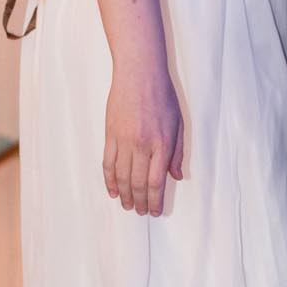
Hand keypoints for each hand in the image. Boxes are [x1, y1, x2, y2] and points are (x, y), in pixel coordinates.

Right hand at [104, 65, 184, 216]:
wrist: (139, 74)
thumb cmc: (162, 96)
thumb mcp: (178, 123)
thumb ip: (177, 152)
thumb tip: (176, 177)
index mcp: (162, 143)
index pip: (156, 181)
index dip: (155, 200)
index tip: (155, 211)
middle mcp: (142, 145)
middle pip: (138, 183)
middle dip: (140, 202)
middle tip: (141, 212)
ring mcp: (124, 140)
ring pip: (122, 176)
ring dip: (125, 194)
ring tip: (128, 205)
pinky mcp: (110, 134)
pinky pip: (108, 163)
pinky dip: (110, 179)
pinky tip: (113, 190)